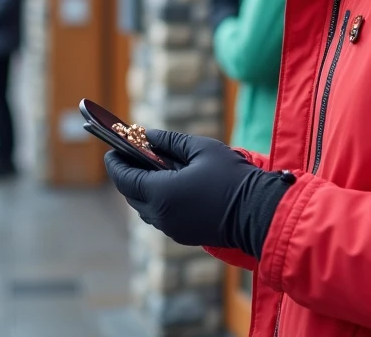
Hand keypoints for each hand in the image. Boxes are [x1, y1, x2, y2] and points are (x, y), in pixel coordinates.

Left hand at [104, 129, 294, 257]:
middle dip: (127, 175)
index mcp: (161, 194)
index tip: (111, 148)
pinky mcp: (183, 235)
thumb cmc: (231, 176)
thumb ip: (169, 141)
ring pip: (145, 208)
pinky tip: (166, 185)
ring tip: (147, 168)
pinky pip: (160, 216)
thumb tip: (146, 136)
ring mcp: (172, 229)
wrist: (259, 212)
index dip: (115, 162)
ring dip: (142, 189)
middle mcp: (161, 215)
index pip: (125, 178)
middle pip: (132, 195)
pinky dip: (157, 200)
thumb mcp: (200, 148)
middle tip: (128, 155)